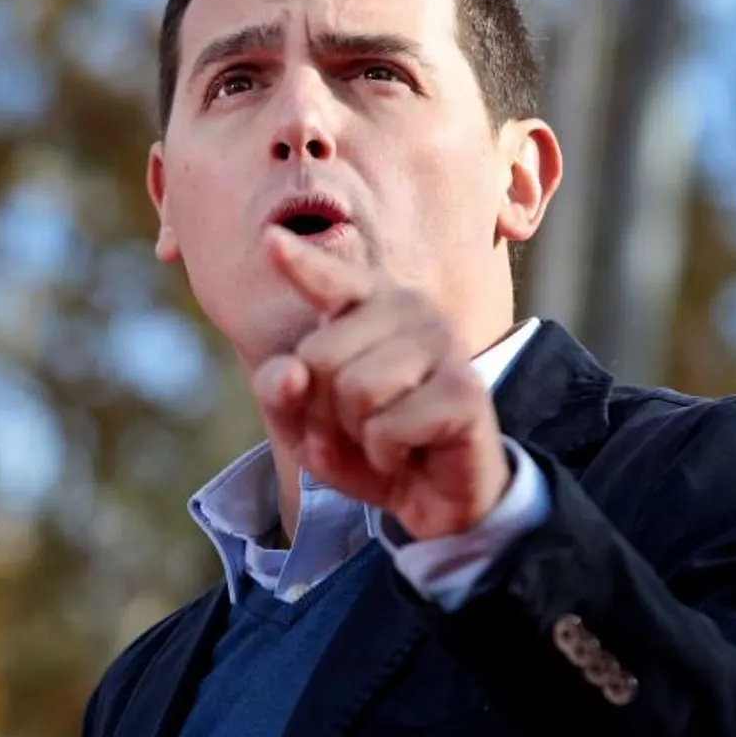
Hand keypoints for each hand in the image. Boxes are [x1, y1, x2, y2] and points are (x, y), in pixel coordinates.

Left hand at [253, 228, 510, 540]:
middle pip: (319, 356)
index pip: (330, 279)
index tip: (269, 240)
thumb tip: (289, 372)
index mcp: (370, 305)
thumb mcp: (307, 424)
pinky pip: (387, 428)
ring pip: (355, 389)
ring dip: (356, 435)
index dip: (301, 264)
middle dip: (323, 412)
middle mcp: (411, 310)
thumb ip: (281, 393)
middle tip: (356, 429)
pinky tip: (407, 455)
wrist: (435, 496)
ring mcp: (444, 344)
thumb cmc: (370, 444)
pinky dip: (385, 457)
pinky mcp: (466, 391)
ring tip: (383, 441)